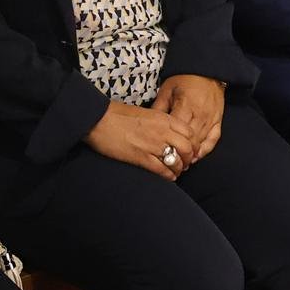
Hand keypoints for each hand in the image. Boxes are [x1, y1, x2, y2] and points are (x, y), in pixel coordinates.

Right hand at [83, 99, 197, 180]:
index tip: (190, 149)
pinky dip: (168, 176)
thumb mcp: (144, 112)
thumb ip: (158, 121)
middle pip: (188, 148)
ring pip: (177, 160)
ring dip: (179, 168)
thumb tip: (166, 132)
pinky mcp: (141, 157)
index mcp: (162, 117)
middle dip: (189, 158)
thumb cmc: (115, 114)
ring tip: (176, 171)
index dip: (193, 143)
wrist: (96, 118)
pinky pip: (162, 170)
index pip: (189, 132)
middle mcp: (161, 130)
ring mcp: (152, 144)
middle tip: (185, 163)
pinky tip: (168, 177)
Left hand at [152, 74, 225, 163]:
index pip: (177, 130)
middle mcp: (200, 115)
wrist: (206, 72)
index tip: (160, 152)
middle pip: (190, 140)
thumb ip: (159, 107)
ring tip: (180, 164)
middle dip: (180, 153)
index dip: (169, 143)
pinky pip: (213, 140)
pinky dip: (205, 150)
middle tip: (169, 163)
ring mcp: (211, 119)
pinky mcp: (218, 121)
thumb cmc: (184, 79)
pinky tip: (196, 157)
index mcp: (186, 105)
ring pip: (201, 142)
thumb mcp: (167, 89)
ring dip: (191, 154)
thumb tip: (148, 123)